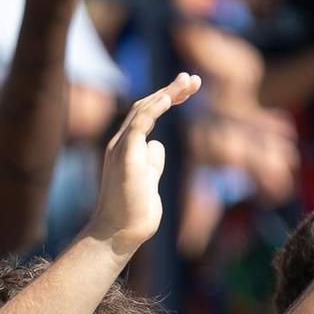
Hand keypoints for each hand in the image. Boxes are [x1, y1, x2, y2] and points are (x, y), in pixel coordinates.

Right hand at [87, 72, 200, 249]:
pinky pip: (139, 125)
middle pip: (145, 106)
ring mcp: (121, 149)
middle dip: (170, 90)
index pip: (145, 114)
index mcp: (127, 148)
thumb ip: (152, 161)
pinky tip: (168, 99)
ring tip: (188, 82)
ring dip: (167, 93)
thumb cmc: (133, 212)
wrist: (119, 233)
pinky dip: (153, 109)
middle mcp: (121, 144)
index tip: (188, 90)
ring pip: (142, 110)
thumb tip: (158, 144)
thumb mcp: (149, 180)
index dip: (167, 98)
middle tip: (194, 79)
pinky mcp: (126, 156)